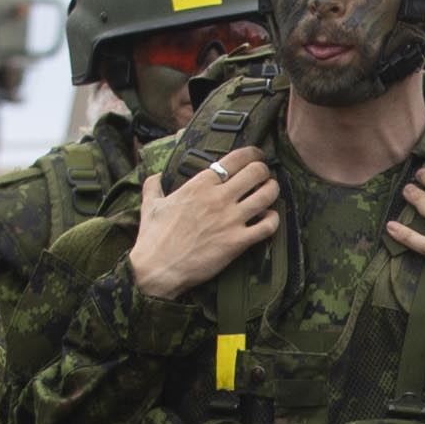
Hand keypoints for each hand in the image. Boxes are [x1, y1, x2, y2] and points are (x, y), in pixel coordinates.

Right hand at [130, 147, 282, 301]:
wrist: (158, 269)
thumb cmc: (153, 238)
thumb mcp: (150, 205)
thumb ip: (154, 186)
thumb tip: (155, 176)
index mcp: (200, 184)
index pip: (236, 158)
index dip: (253, 154)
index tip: (257, 156)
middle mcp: (218, 197)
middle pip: (257, 172)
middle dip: (264, 171)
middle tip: (264, 176)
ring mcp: (230, 219)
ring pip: (267, 195)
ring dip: (272, 191)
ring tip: (269, 192)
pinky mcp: (237, 242)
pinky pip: (268, 226)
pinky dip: (273, 220)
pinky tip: (268, 219)